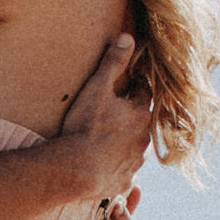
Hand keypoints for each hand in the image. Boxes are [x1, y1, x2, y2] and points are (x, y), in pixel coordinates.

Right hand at [48, 34, 153, 200]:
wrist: (76, 169)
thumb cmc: (86, 127)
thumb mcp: (97, 88)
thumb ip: (113, 62)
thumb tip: (128, 38)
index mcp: (139, 114)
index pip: (143, 93)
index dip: (134, 86)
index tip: (127, 83)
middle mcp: (142, 138)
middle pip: (141, 122)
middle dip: (131, 116)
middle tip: (115, 111)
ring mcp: (135, 162)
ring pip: (134, 147)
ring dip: (125, 142)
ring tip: (107, 139)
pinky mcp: (124, 181)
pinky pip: (124, 171)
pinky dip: (117, 166)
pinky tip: (104, 164)